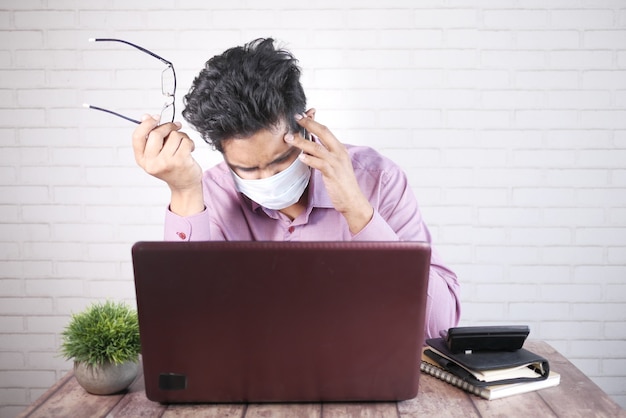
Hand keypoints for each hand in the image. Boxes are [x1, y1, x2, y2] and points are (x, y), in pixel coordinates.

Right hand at [131, 115, 203, 215]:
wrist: (185, 185)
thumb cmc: (171, 167)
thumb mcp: (156, 154)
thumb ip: (150, 136)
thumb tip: (145, 116)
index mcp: (142, 160)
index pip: (137, 137)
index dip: (146, 124)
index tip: (156, 118)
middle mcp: (151, 163)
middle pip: (156, 133)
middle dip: (167, 126)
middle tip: (176, 126)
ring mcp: (166, 163)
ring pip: (173, 136)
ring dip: (181, 136)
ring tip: (182, 145)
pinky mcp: (180, 161)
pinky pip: (185, 141)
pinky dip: (189, 142)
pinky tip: (189, 150)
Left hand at [288, 109, 373, 233]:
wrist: (353, 200)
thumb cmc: (342, 184)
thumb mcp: (335, 165)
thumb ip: (324, 155)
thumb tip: (310, 148)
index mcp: (340, 149)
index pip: (325, 130)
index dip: (313, 122)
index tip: (301, 116)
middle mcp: (339, 153)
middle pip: (323, 132)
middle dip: (308, 124)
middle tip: (296, 117)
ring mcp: (337, 163)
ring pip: (317, 147)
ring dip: (301, 141)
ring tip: (288, 138)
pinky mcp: (333, 174)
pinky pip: (319, 163)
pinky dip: (309, 159)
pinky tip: (300, 157)